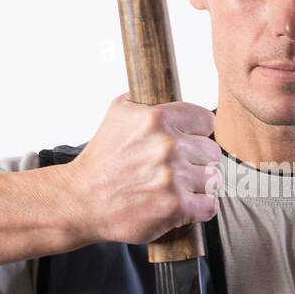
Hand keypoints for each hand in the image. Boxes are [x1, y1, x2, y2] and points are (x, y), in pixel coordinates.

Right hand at [62, 92, 223, 245]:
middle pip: (212, 152)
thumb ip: (148, 98)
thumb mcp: (118, 112)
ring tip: (176, 188)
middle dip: (197, 161)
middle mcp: (168, 146)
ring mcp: (174, 178)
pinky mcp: (176, 207)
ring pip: (212, 179)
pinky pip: (209, 205)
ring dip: (198, 185)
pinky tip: (183, 205)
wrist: (82, 200)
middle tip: (176, 169)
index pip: (207, 121)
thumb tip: (169, 86)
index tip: (188, 142)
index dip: (197, 133)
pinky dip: (199, 208)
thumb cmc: (101, 160)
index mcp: (158, 119)